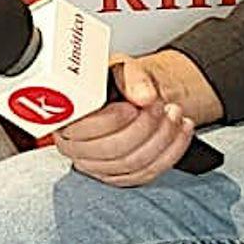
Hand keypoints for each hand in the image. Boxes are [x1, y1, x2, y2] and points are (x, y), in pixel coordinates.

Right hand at [53, 49, 223, 187]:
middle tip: (161, 106)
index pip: (82, 130)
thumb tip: (144, 96)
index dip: (112, 121)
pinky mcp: (117, 176)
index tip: (134, 106)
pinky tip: (180, 131)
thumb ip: (131, 78)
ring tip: (174, 113)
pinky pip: (146, 174)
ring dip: (163, 139)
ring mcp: (94, 165)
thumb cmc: (116, 81)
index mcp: (64, 117)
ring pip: (132, 164)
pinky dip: (171, 153)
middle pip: (112, 151)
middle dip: (145, 128)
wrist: (130, 94)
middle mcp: (73, 145)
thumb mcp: (121, 68)